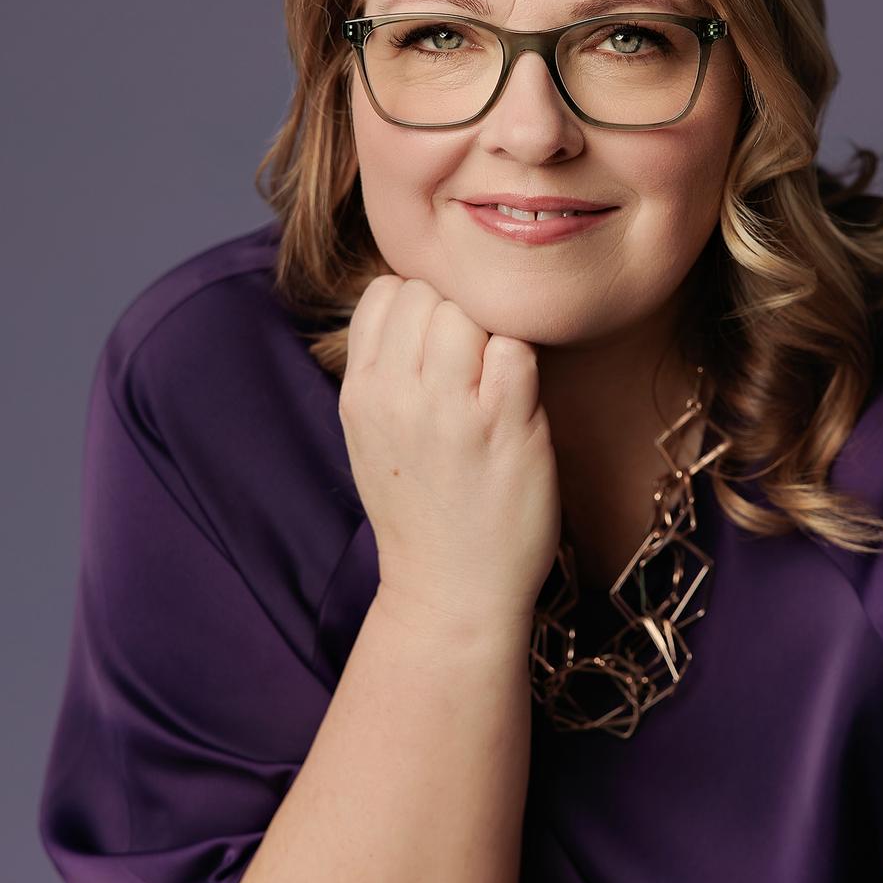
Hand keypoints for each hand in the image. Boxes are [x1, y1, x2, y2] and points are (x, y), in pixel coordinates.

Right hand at [339, 274, 562, 629]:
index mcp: (359, 392)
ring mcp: (450, 410)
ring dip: (492, 338)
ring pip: (470, 313)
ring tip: (493, 387)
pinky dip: (523, 365)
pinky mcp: (504, 426)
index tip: (438, 349)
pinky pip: (516, 349)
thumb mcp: (371, 434)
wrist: (450, 591)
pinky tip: (517, 404)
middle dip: (458, 318)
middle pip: (430, 294)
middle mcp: (396, 395)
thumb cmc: (420, 509)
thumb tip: (416, 300)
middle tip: (471, 372)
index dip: (420, 306)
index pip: (385, 292)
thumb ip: (386, 368)